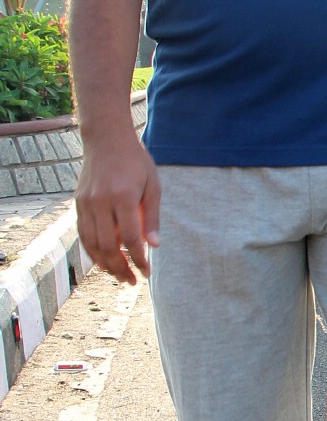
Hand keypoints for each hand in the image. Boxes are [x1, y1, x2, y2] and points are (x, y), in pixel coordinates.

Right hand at [75, 133, 160, 284]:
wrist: (106, 138)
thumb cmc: (135, 161)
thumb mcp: (152, 185)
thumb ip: (151, 216)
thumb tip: (154, 246)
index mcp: (123, 197)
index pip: (130, 238)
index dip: (138, 259)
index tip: (147, 272)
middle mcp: (101, 202)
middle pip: (108, 246)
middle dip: (121, 268)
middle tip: (132, 282)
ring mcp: (86, 203)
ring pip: (92, 243)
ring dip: (105, 264)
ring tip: (119, 276)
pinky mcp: (78, 203)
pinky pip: (83, 234)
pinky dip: (92, 251)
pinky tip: (103, 261)